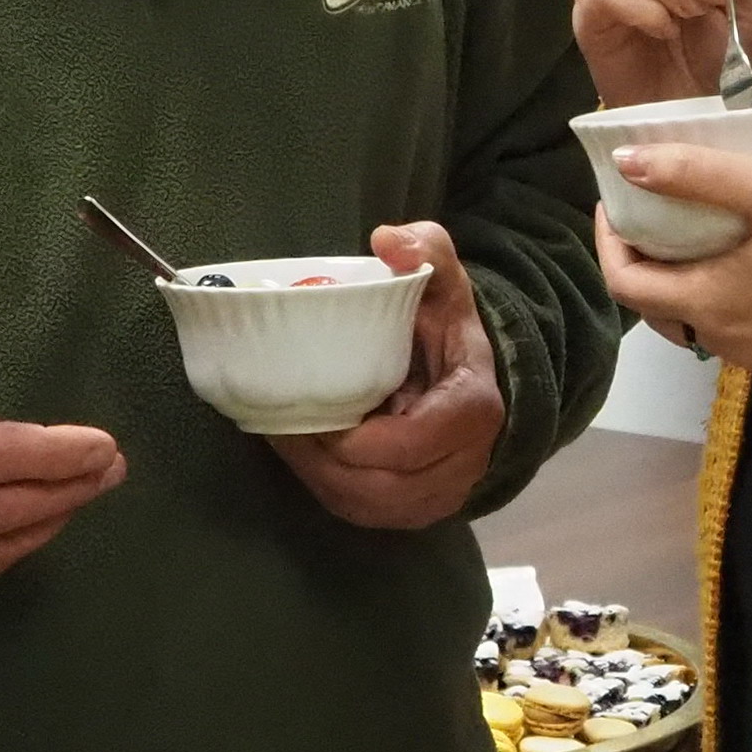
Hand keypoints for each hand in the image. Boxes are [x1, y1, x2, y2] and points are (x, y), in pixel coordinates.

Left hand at [268, 223, 509, 527]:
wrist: (474, 378)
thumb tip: (386, 239)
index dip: (354, 440)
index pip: (410, 444)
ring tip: (281, 438)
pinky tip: (302, 456)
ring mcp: (441, 495)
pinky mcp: (417, 510)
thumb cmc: (447, 329)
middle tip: (277, 425)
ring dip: (317, 477)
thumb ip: (426, 252)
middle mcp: (463, 464)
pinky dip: (326, 488)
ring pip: (366, 505)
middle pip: (379, 485)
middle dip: (321, 462)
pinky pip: (362, 512)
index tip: (310, 414)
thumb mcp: (444, 282)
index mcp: (473, 409)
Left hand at [593, 148, 751, 372]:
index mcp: (712, 304)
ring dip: (684, 275)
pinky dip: (722, 291)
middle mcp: (727, 340)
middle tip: (655, 208)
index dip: (610, 240)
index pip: (626, 283)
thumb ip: (695, 174)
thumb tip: (626, 163)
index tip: (617, 199)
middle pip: (657, 306)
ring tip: (697, 224)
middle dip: (644, 258)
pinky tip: (744, 253)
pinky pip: (736, 322)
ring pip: (696, 317)